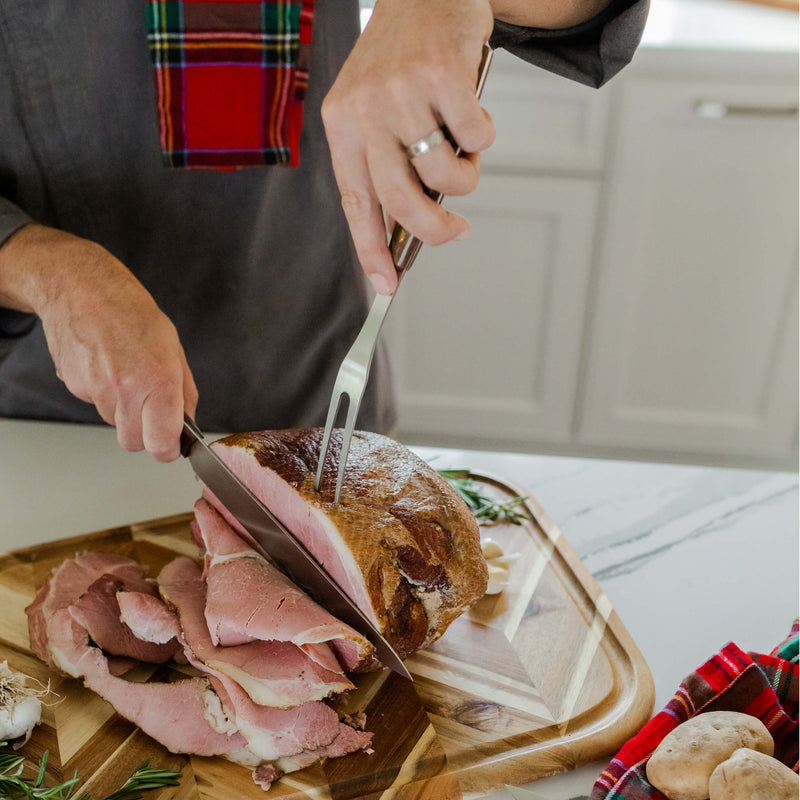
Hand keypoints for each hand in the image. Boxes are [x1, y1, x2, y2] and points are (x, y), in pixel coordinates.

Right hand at [0, 225, 196, 460]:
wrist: (80, 288)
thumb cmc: (131, 311)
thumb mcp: (173, 347)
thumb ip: (184, 391)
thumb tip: (188, 425)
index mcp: (159, 379)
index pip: (161, 444)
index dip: (168, 450)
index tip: (172, 445)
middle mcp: (126, 389)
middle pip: (133, 444)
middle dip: (144, 435)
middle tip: (150, 411)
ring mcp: (96, 389)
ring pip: (114, 423)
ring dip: (123, 411)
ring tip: (126, 374)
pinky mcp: (74, 385)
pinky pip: (95, 404)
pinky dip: (103, 394)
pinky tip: (106, 365)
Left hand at [321, 0, 495, 294]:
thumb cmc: (403, 60)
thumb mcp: (375, 109)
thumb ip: (386, 163)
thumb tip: (412, 224)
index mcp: (342, 126)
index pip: (356, 203)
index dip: (370, 250)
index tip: (385, 285)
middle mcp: (365, 111)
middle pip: (403, 202)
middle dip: (436, 229)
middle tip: (456, 228)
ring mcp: (402, 92)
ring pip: (447, 174)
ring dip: (468, 173)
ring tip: (462, 144)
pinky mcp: (442, 74)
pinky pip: (478, 138)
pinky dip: (485, 135)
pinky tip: (471, 107)